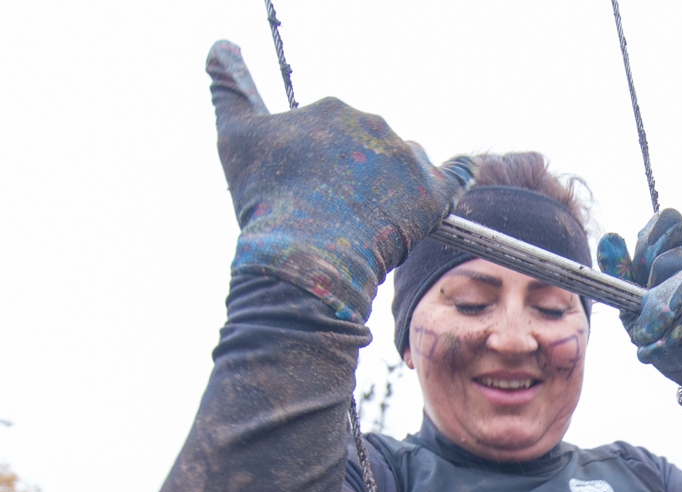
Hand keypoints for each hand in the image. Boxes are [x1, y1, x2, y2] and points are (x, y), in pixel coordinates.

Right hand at [207, 42, 471, 322]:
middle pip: (369, 150)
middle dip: (354, 177)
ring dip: (391, 187)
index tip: (308, 192)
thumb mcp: (234, 139)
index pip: (332, 134)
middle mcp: (373, 124)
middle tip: (333, 214)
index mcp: (332, 109)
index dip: (319, 166)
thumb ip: (228, 91)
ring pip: (403, 166)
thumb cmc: (267, 201)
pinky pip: (456, 175)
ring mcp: (405, 157)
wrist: (306, 254)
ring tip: (367, 222)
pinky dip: (458, 173)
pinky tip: (462, 170)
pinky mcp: (432, 193)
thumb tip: (219, 47)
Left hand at [597, 209, 681, 393]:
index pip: (667, 224)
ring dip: (664, 318)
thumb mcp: (639, 313)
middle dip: (649, 299)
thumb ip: (622, 279)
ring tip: (651, 343)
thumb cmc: (676, 340)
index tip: (637, 276)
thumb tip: (608, 239)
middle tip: (641, 331)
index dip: (647, 245)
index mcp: (681, 251)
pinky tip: (676, 342)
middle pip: (668, 259)